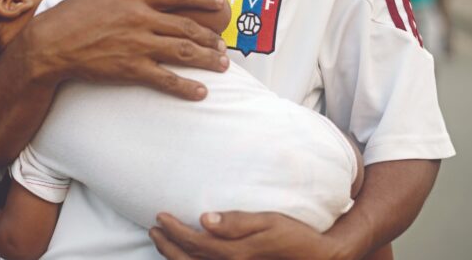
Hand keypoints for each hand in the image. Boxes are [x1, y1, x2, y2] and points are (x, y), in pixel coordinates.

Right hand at [24, 0, 228, 99]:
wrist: (51, 43)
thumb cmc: (75, 12)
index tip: (218, 2)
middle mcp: (142, 19)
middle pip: (187, 26)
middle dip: (211, 36)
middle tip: (224, 44)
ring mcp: (138, 44)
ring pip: (183, 51)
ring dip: (207, 59)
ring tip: (222, 64)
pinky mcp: (131, 68)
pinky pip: (165, 78)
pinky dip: (186, 86)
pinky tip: (201, 92)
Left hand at [150, 212, 348, 259]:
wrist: (317, 257)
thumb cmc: (294, 235)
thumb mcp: (269, 221)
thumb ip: (236, 221)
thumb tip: (204, 219)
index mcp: (235, 253)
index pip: (194, 243)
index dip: (173, 231)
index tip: (160, 216)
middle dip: (166, 246)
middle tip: (154, 230)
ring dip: (174, 258)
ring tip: (162, 242)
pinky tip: (184, 258)